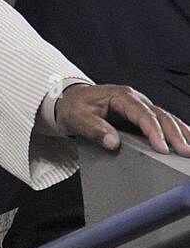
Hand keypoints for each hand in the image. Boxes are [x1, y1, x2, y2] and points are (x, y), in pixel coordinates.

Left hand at [54, 83, 189, 155]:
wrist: (69, 101)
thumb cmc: (74, 107)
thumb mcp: (76, 118)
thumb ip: (93, 129)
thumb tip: (112, 142)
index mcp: (121, 96)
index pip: (143, 114)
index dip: (154, 131)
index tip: (162, 148)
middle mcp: (135, 99)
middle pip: (160, 115)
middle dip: (174, 134)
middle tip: (184, 152)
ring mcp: (140, 107)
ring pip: (166, 118)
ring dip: (180, 133)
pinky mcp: (140, 116)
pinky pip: (162, 122)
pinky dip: (176, 131)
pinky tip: (187, 140)